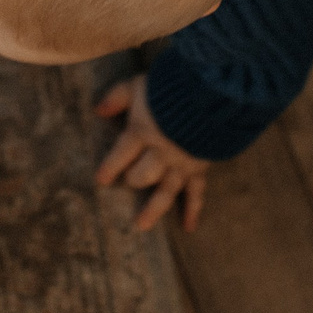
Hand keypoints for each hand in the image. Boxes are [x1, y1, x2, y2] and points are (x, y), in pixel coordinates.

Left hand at [94, 77, 211, 232]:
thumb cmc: (173, 87)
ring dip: (153, 210)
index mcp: (142, 133)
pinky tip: (188, 227)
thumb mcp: (140, 84)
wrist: (214, 91)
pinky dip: (192, 210)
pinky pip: (196, 193)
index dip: (109, 168)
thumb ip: (118, 97)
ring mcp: (181, 164)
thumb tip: (97, 110)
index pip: (120, 155)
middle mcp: (160, 153)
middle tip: (130, 180)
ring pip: (164, 192)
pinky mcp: (199, 168)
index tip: (100, 181)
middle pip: (142, 175)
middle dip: (134, 179)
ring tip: (141, 225)